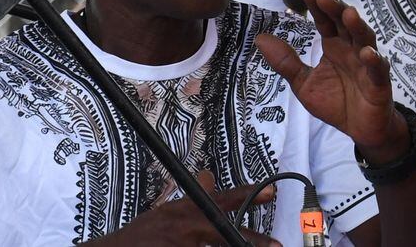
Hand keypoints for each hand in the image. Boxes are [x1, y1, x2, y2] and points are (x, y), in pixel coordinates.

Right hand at [95, 171, 279, 245]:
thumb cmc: (140, 234)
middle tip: (275, 246)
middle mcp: (185, 226)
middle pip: (224, 231)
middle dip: (251, 240)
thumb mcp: (165, 210)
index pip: (221, 198)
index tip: (272, 192)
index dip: (248, 195)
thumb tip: (208, 176)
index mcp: (185, 209)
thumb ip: (191, 197)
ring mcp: (180, 246)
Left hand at [256, 0, 408, 163]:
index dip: (317, 7)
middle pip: (344, 24)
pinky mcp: (379, 83)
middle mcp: (352, 49)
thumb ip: (286, 61)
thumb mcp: (303, 83)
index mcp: (334, 46)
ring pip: (363, 39)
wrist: (361, 129)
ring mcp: (367, 64)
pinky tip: (367, 53)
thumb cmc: (336, 101)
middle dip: (335, 8)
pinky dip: (374, 60)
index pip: (325, 21)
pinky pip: (377, 69)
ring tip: (348, 13)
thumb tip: (260, 38)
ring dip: (356, 26)